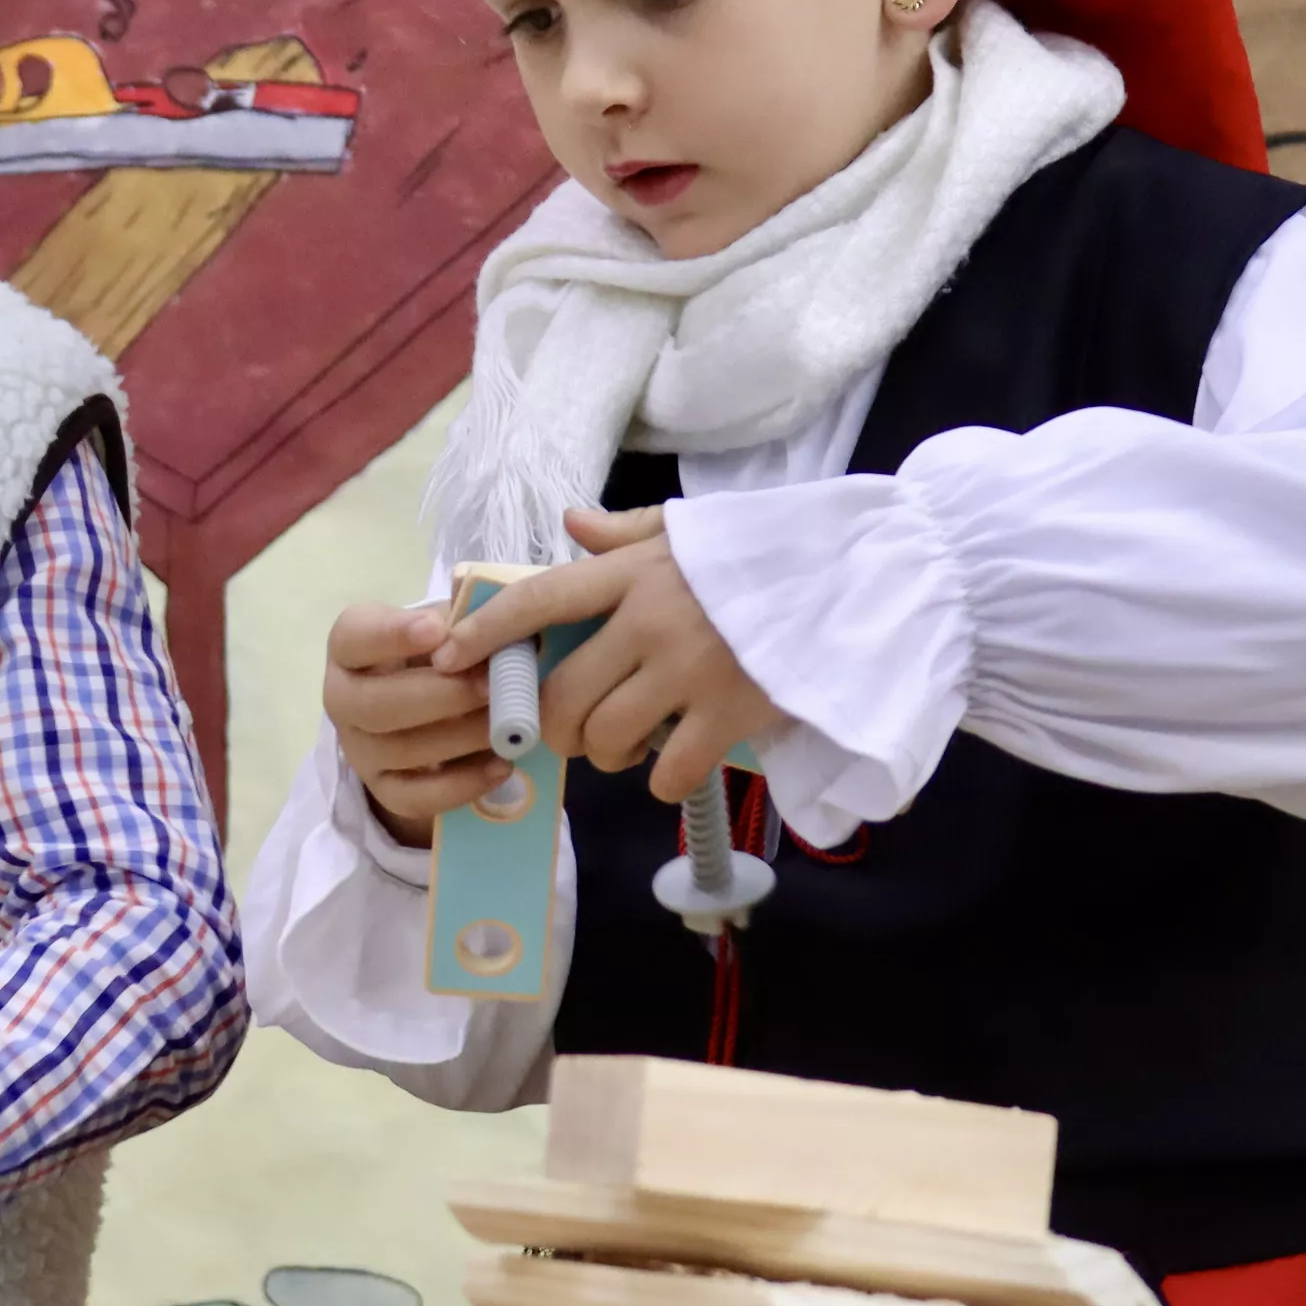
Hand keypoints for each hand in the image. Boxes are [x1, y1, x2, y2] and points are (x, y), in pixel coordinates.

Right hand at [322, 597, 500, 842]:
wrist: (432, 708)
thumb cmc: (440, 652)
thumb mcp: (447, 622)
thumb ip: (461, 610)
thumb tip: (483, 600)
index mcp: (350, 646)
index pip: (355, 637)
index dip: (392, 635)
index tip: (437, 631)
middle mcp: (342, 697)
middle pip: (373, 704)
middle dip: (438, 696)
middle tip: (491, 686)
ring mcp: (358, 748)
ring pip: (397, 751)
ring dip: (458, 738)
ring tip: (508, 727)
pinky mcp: (382, 788)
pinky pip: (414, 797)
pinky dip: (461, 785)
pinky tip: (502, 765)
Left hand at [432, 505, 787, 803]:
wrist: (859, 576)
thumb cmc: (768, 554)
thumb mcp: (694, 530)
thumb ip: (625, 534)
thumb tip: (569, 526)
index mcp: (634, 572)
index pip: (538, 600)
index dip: (485, 632)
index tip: (446, 656)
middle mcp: (651, 619)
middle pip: (561, 691)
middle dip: (548, 725)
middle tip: (562, 733)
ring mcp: (690, 669)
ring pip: (604, 736)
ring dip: (603, 753)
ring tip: (624, 745)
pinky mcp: (731, 711)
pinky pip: (666, 769)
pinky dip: (658, 779)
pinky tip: (672, 764)